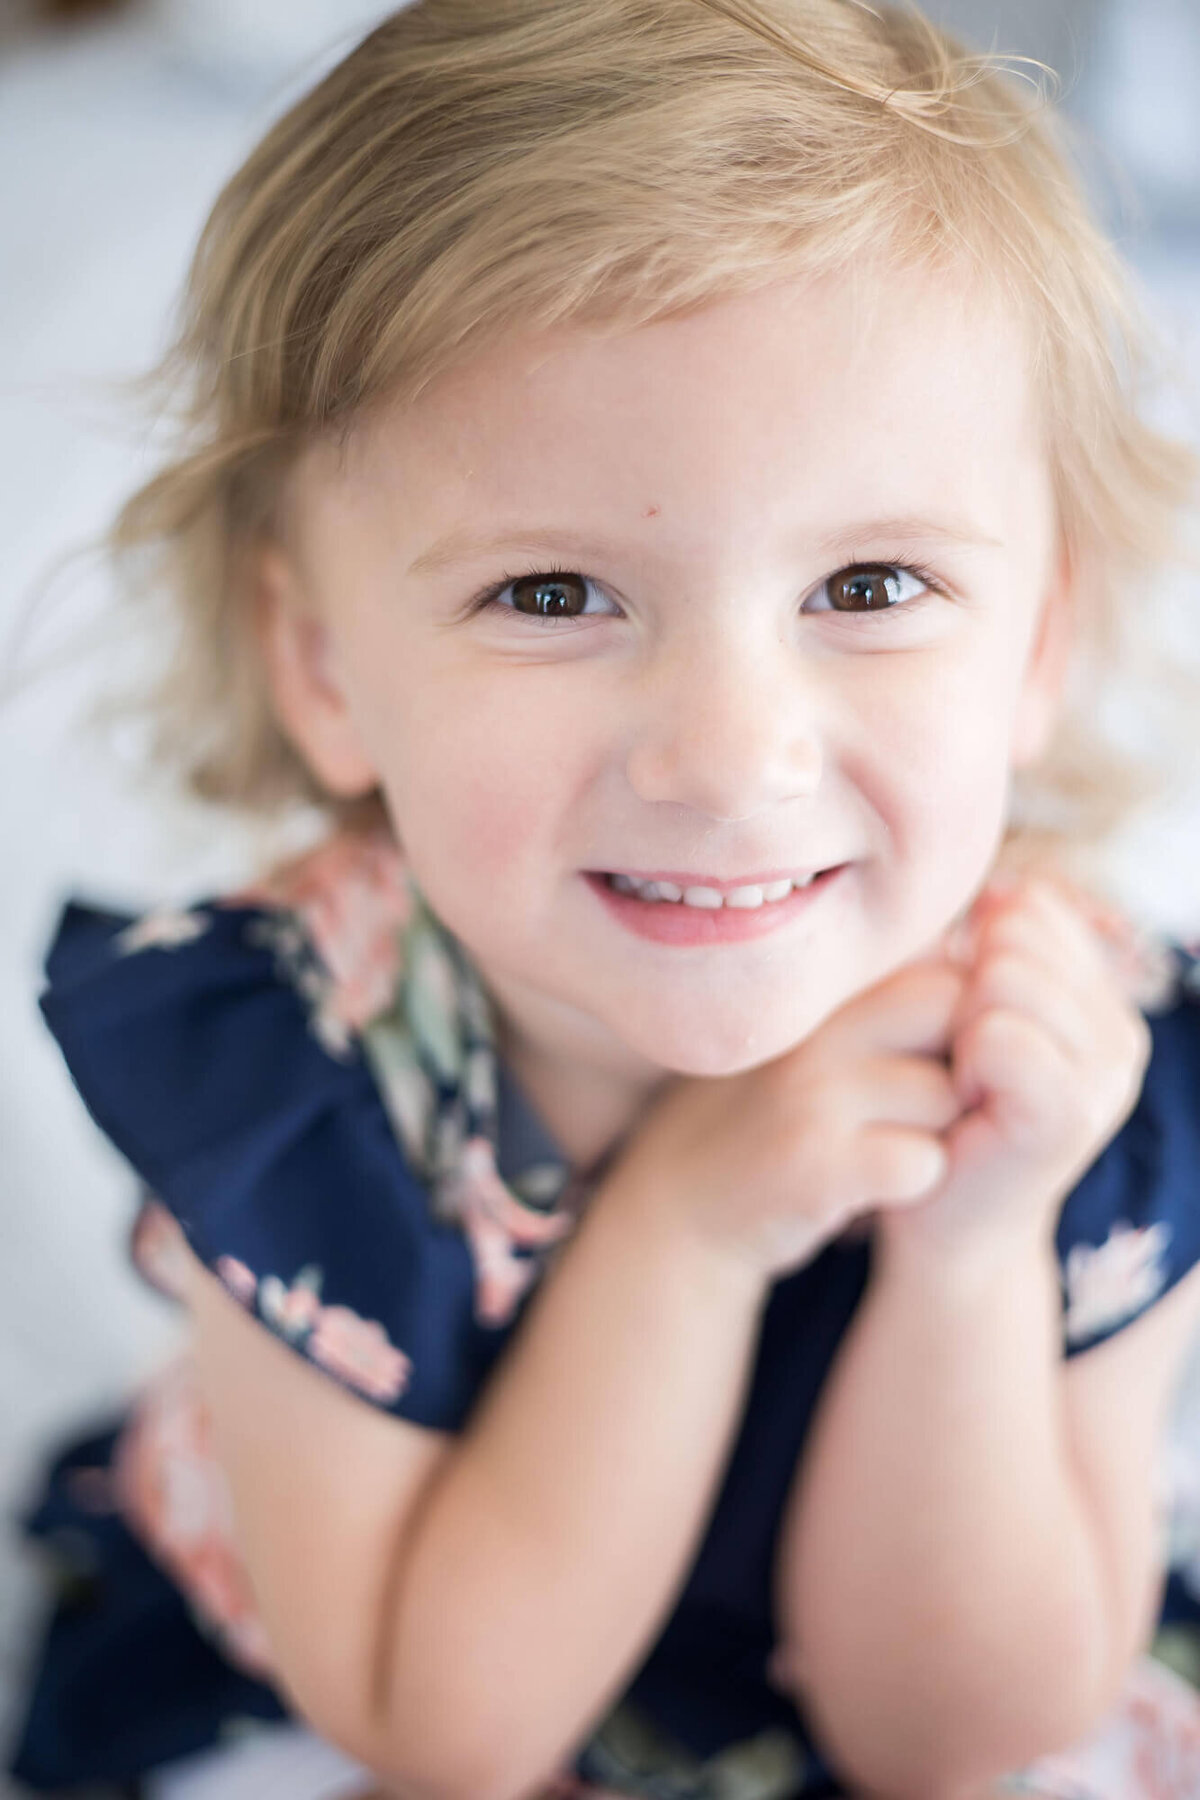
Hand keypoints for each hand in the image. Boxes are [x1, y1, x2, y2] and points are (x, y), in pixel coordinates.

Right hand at [610, 956, 965, 1283]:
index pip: (941, 968)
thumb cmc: (777, 1115)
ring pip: (946, 1096)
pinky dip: (916, 1180)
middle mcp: (815, 1028)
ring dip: (939, 1129)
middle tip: (932, 1105)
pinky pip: (922, 1162)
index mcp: (822, 993)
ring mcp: (811, 1093)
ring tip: (889, 1142)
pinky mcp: (815, 1164)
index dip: (964, 1018)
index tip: (940, 1057)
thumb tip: (980, 955)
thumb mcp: (820, 1041)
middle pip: (954, 1014)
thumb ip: (886, 1001)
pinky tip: (876, 1184)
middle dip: (966, 1064)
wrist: (686, 1204)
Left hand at [879, 875, 1152, 1263]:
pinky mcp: (1073, 1114)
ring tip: (968, 1080)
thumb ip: (995, 943)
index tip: (971, 1026)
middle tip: (965, 1061)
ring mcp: (1108, 1074)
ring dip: (959, 1026)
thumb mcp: (972, 1008)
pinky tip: (970, 1101)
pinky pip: (997, 1034)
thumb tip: (997, 886)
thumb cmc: (946, 1107)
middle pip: (1015, 938)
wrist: (945, 1218)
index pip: (1032, 910)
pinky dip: (964, 1060)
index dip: (976, 956)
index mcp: (1103, 1000)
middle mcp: (1123, 1033)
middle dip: (966, 989)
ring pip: (1002, 979)